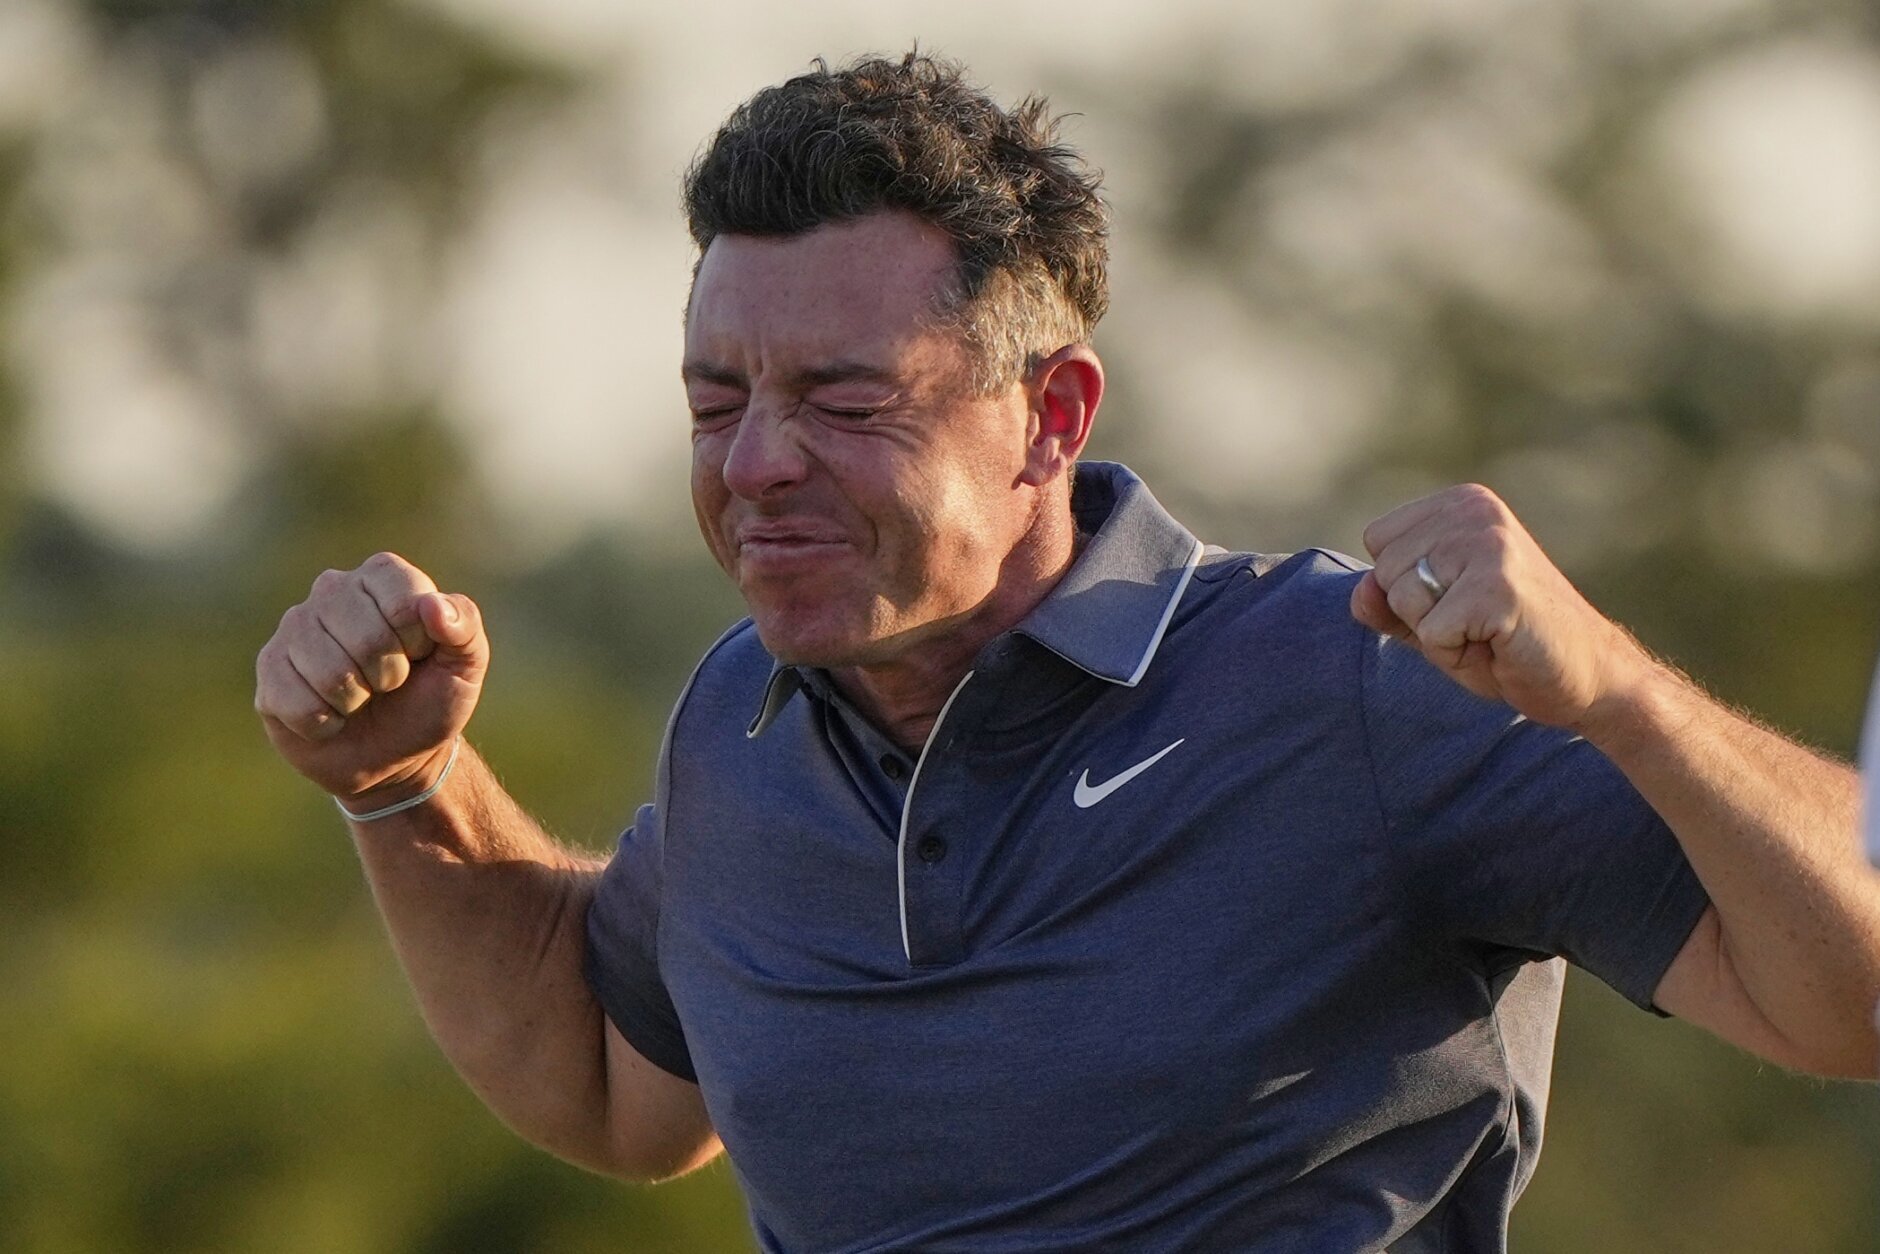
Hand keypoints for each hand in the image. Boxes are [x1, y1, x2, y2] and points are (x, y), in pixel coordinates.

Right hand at [255, 552, 487, 808]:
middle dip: (387, 675)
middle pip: (365, 637)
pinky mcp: (269, 667)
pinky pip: (296, 702)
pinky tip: (331, 716)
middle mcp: (333, 589)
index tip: (419, 656)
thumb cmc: (431, 700)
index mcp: (383, 576)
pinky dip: (324, 723)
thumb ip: (464, 628)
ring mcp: (294, 626)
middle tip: (389, 683)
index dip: (417, 642)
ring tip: (360, 698)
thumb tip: (433, 606)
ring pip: (328, 672)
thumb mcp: (464, 666)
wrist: (394, 755)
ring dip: (355, 701)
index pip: (403, 601)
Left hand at [1348, 484, 1649, 732]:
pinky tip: (1500, 647)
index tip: (1459, 602)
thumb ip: (1385, 603)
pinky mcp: (1498, 585)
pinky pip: (1432, 633)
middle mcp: (1476, 510)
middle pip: (1386, 572)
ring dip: (1438, 637)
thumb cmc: (1505, 646)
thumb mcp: (1432, 621)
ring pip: (1403, 599)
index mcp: (1461, 504)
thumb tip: (1360, 592)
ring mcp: (1489, 544)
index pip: (1378, 540)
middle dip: (1421, 616)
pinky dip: (1457, 656)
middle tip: (1477, 625)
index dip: (1407, 588)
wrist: (1589, 678)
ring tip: (1487, 634)